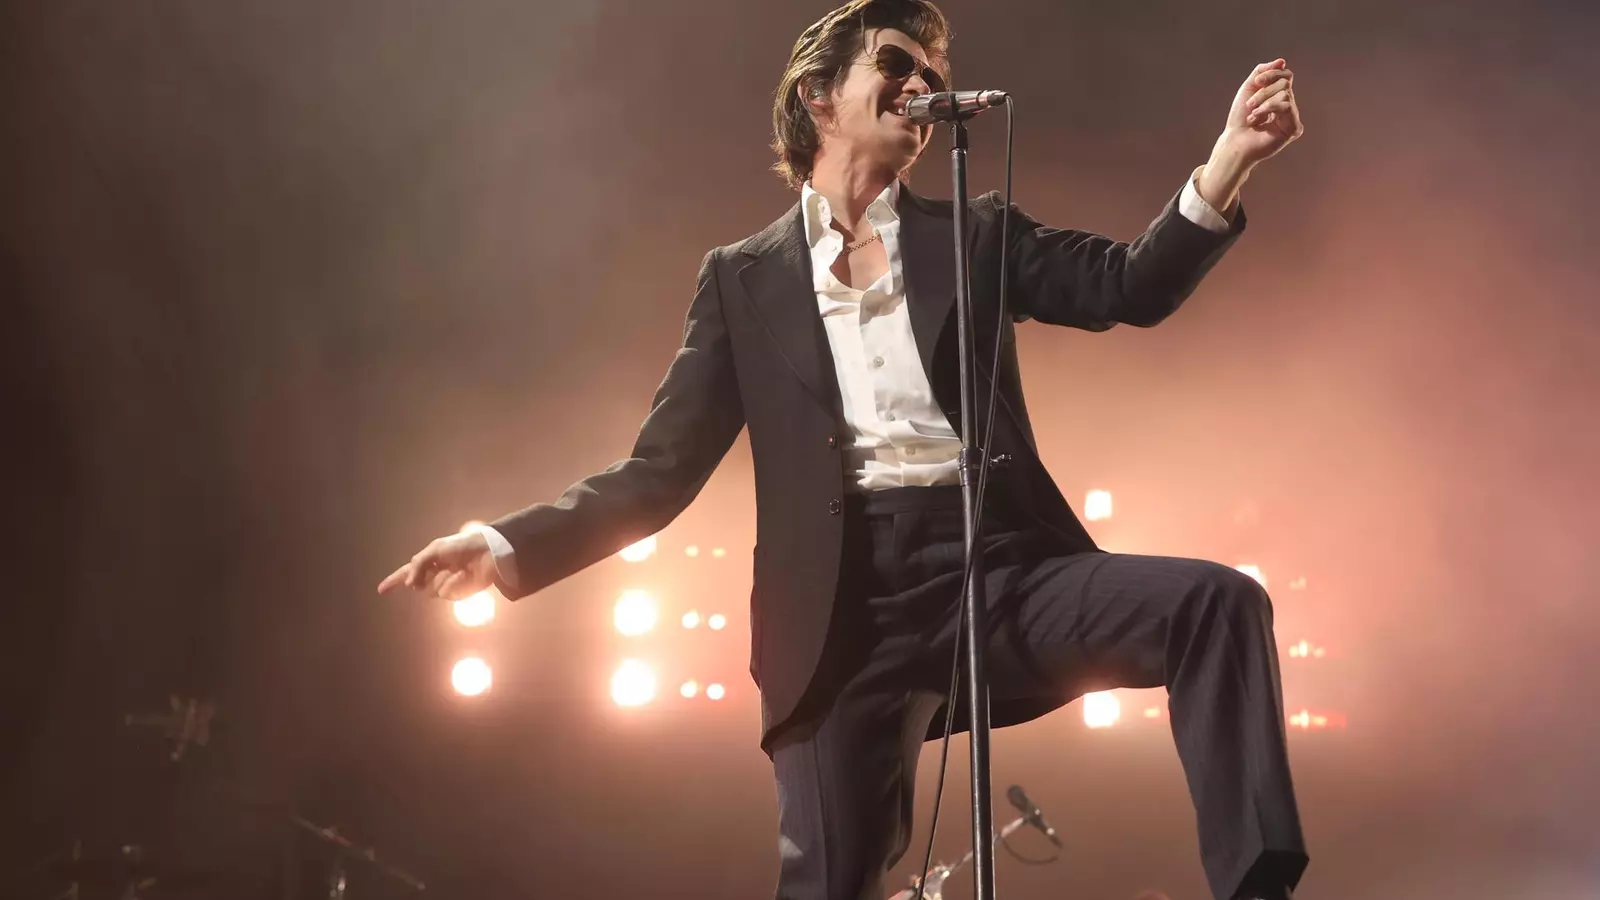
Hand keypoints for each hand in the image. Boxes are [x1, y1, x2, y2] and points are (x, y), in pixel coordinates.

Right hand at [377, 529, 495, 600]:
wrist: (485, 552)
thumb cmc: (462, 545)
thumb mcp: (436, 549)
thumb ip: (418, 564)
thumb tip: (409, 584)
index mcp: (428, 562)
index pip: (406, 574)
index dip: (393, 581)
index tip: (380, 590)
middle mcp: (434, 575)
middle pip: (418, 586)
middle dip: (426, 576)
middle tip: (442, 565)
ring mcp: (446, 585)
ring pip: (431, 591)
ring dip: (443, 578)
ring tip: (458, 568)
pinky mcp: (458, 593)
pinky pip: (446, 593)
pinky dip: (454, 583)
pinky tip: (465, 574)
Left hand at [1220, 58, 1304, 167]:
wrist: (1234, 139)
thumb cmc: (1239, 117)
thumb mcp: (1249, 87)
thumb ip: (1263, 71)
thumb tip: (1282, 61)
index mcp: (1279, 96)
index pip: (1286, 75)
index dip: (1272, 74)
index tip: (1256, 81)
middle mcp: (1288, 106)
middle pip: (1285, 83)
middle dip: (1263, 91)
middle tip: (1250, 105)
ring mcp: (1292, 117)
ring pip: (1285, 93)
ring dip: (1263, 101)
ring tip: (1253, 115)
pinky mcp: (1294, 128)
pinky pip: (1287, 105)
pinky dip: (1270, 108)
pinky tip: (1260, 120)